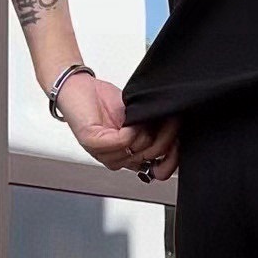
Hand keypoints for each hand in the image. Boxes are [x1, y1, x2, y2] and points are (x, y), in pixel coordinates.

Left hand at [56, 74, 179, 180]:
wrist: (77, 85)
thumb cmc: (103, 101)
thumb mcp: (138, 118)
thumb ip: (154, 132)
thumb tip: (178, 139)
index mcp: (129, 157)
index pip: (157, 172)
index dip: (172, 160)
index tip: (180, 143)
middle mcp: (117, 159)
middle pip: (151, 157)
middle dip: (163, 137)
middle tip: (167, 119)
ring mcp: (103, 154)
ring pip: (138, 150)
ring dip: (144, 130)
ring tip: (141, 116)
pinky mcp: (92, 142)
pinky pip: (123, 142)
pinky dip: (131, 129)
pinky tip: (129, 120)